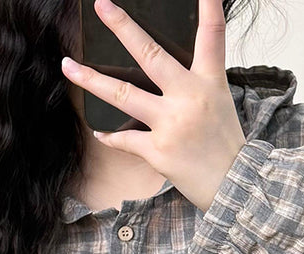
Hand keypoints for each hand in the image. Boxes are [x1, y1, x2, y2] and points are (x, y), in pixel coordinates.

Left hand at [61, 0, 246, 213]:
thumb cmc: (226, 146)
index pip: (211, 36)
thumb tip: (162, 75)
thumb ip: (193, 86)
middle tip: (101, 6)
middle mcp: (188, 97)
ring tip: (68, 67)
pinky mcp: (158, 150)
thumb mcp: (219, 105)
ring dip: (91, 80)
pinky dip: (110, 137)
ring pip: (122, 94)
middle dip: (122, 27)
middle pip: (149, 54)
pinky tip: (100, 133)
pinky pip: (125, 139)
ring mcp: (171, 123)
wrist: (235, 186)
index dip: (209, 7)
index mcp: (209, 82)